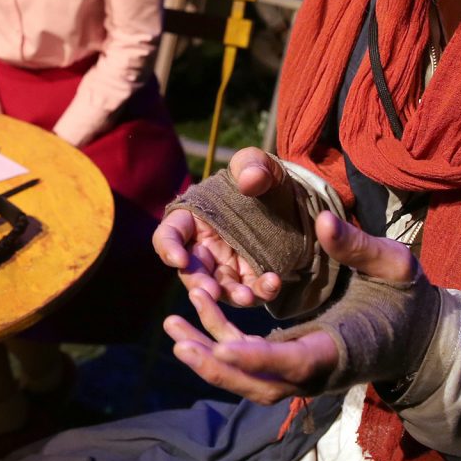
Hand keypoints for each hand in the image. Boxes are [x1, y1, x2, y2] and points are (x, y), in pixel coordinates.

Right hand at [151, 147, 291, 307]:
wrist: (291, 198)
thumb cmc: (262, 176)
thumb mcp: (258, 164)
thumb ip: (252, 165)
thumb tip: (250, 179)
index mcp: (192, 217)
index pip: (169, 234)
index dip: (169, 248)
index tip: (178, 259)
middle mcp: (202, 246)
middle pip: (190, 270)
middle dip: (199, 282)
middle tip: (211, 290)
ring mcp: (224, 266)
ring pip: (219, 287)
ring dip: (229, 294)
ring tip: (245, 296)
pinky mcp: (248, 278)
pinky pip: (249, 290)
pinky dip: (259, 291)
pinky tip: (272, 285)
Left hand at [162, 208, 420, 402]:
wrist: (418, 338)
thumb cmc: (407, 299)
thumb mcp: (394, 265)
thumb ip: (359, 247)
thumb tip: (322, 222)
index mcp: (340, 349)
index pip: (295, 362)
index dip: (258, 358)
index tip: (222, 348)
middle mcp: (317, 372)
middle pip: (259, 383)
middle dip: (215, 364)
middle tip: (176, 338)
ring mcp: (304, 374)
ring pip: (248, 379)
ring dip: (208, 357)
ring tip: (172, 328)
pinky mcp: (293, 364)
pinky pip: (252, 364)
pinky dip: (222, 345)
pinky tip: (198, 314)